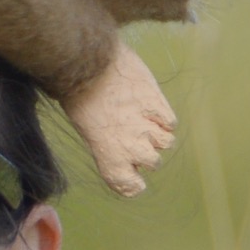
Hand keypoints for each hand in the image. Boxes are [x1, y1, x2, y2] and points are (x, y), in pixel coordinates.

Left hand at [66, 44, 176, 195]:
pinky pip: (171, 122)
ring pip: (166, 142)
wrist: (87, 64)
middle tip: (137, 136)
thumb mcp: (86, 128)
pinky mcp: (158, 104)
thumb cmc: (78, 95)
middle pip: (153, 163)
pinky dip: (163, 117)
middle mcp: (130, 146)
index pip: (129, 186)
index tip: (136, 181)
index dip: (133, 185)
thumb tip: (124, 148)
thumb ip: (109, 145)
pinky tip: (151, 106)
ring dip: (158, 133)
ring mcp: (146, 125)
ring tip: (144, 117)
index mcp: (108, 155)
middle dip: (147, 152)